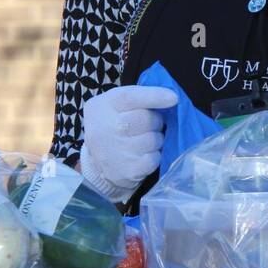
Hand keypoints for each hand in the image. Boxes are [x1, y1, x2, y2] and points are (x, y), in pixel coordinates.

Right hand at [78, 85, 176, 200]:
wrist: (94, 158)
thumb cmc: (112, 123)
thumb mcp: (116, 103)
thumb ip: (139, 96)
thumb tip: (170, 98)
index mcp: (105, 105)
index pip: (130, 97)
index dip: (154, 96)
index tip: (173, 98)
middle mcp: (106, 127)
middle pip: (146, 119)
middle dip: (156, 121)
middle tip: (151, 124)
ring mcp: (115, 151)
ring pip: (154, 140)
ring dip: (156, 139)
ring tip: (145, 139)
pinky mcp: (127, 171)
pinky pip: (154, 159)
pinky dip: (154, 155)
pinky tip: (144, 153)